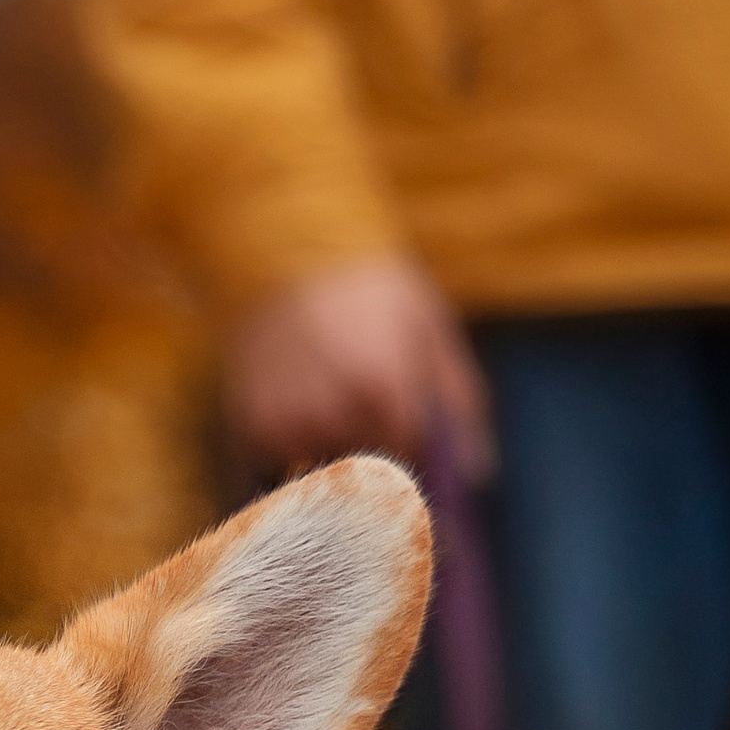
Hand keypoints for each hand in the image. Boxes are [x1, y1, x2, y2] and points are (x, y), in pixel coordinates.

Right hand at [221, 255, 495, 481]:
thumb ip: (459, 404)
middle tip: (368, 414)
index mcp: (383, 390)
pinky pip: (282, 462)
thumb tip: (477, 475)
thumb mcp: (431, 332)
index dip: (412, 450)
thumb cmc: (372, 291)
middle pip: (365, 472)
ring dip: (335, 451)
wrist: (286, 255)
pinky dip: (296, 446)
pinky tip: (302, 404)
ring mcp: (286, 423)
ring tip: (333, 404)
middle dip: (375, 455)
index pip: (408, 461)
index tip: (409, 434)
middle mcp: (331, 414)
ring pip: (323, 471)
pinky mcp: (252, 424)